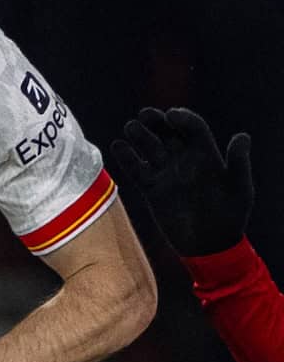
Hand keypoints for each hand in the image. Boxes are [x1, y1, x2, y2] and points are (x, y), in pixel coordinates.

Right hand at [111, 107, 252, 255]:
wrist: (209, 246)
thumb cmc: (230, 217)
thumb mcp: (239, 189)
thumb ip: (238, 163)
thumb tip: (243, 136)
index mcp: (207, 156)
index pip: (192, 128)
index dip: (182, 118)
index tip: (171, 116)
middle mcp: (184, 161)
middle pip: (167, 132)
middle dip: (156, 120)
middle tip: (145, 115)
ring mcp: (166, 174)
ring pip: (149, 147)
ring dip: (139, 135)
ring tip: (131, 128)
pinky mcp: (151, 188)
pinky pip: (135, 169)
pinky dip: (125, 157)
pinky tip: (118, 146)